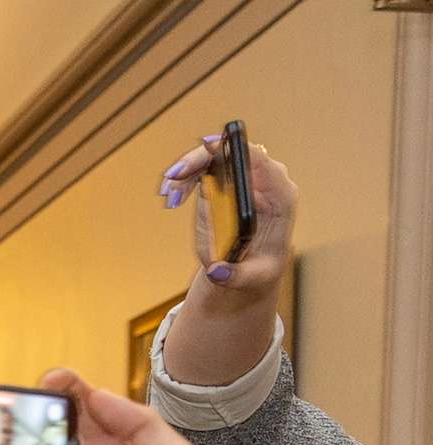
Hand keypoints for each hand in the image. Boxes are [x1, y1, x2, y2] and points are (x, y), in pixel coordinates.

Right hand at [157, 132, 297, 384]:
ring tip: (167, 191)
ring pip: (217, 159)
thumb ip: (231, 276)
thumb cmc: (247, 286)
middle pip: (238, 156)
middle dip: (204, 160)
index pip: (263, 167)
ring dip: (188, 169)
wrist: (238, 289)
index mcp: (278, 206)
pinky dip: (185, 178)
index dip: (236, 157)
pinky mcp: (223, 190)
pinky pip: (205, 170)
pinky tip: (170, 195)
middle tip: (173, 179)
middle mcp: (263, 189)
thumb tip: (220, 268)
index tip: (206, 159)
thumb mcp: (241, 287)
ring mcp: (242, 187)